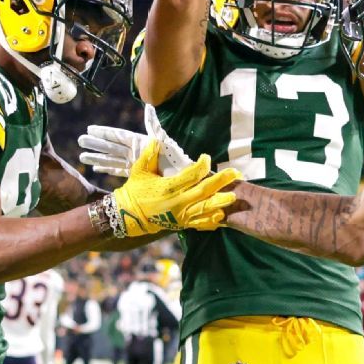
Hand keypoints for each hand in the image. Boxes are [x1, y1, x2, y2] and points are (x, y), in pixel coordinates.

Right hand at [78, 105, 193, 176]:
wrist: (182, 178)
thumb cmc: (175, 158)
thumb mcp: (163, 139)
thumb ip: (153, 125)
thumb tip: (148, 106)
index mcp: (139, 142)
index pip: (117, 136)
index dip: (104, 133)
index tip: (90, 128)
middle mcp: (135, 152)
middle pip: (110, 147)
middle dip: (96, 144)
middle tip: (80, 140)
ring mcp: (134, 164)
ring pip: (111, 159)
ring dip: (97, 158)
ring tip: (82, 156)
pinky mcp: (136, 175)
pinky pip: (118, 172)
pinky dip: (107, 170)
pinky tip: (96, 170)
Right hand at [112, 141, 239, 234]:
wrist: (129, 216)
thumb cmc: (135, 190)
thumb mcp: (139, 170)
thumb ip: (149, 155)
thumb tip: (156, 140)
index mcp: (168, 187)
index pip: (191, 175)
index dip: (202, 166)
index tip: (206, 158)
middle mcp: (177, 202)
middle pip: (203, 191)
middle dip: (221, 182)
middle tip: (235, 173)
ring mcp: (181, 215)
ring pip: (205, 209)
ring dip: (220, 202)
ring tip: (234, 196)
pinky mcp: (182, 224)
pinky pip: (200, 223)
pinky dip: (211, 220)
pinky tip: (223, 216)